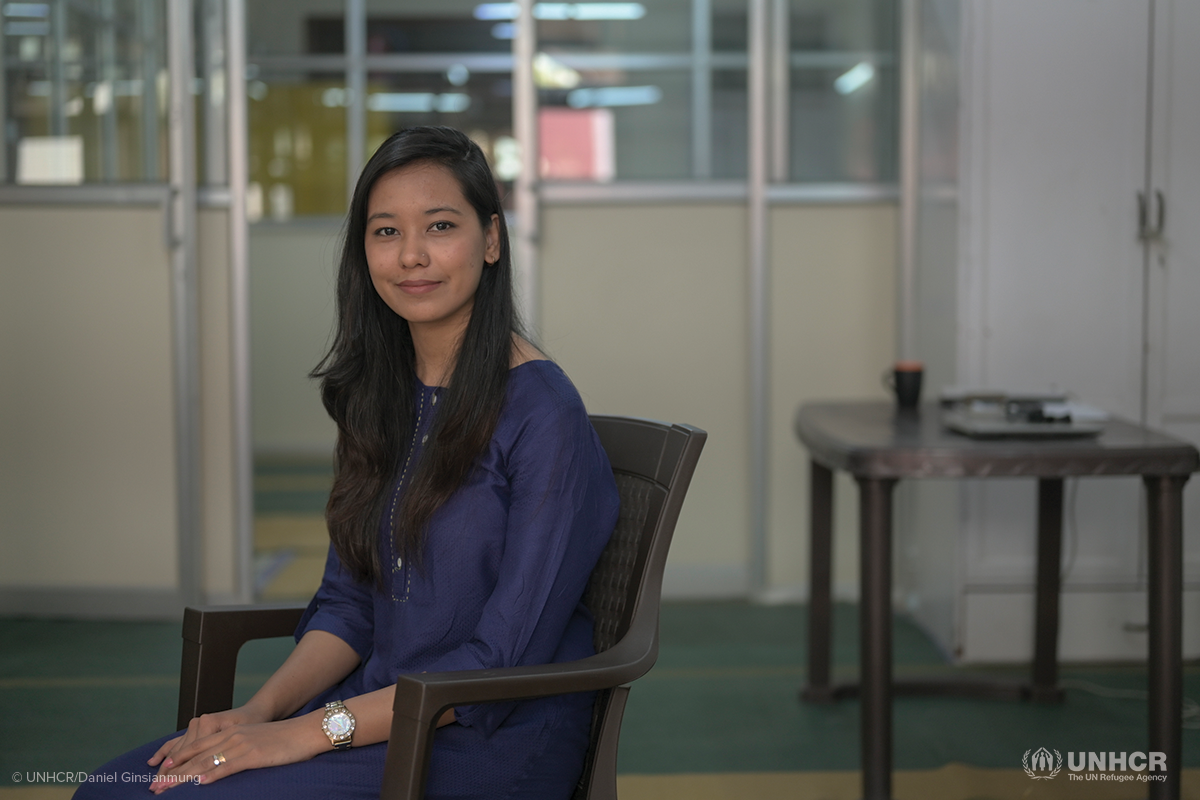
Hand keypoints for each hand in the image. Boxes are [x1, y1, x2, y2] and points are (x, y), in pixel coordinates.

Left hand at [146, 709, 325, 792]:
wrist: (307, 730)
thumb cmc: (284, 739)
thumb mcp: (256, 740)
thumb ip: (237, 748)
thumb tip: (223, 763)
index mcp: (231, 732)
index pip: (196, 746)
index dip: (176, 759)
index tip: (159, 772)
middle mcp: (232, 736)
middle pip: (195, 756)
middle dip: (172, 773)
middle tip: (153, 787)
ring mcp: (242, 744)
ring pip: (206, 762)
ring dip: (183, 778)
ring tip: (166, 789)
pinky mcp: (254, 754)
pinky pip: (229, 766)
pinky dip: (212, 775)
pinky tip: (200, 784)